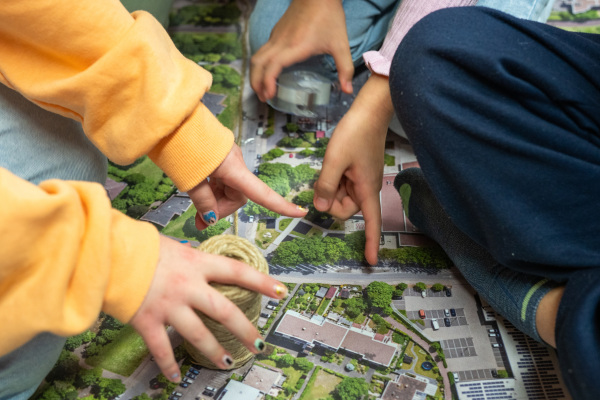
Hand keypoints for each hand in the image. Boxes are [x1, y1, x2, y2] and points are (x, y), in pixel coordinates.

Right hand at [130, 236, 289, 380]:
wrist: (108, 252)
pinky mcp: (148, 321)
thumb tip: (206, 265)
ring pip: (199, 334)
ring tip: (227, 363)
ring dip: (215, 351)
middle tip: (260, 342)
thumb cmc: (141, 246)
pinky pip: (161, 348)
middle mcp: (188, 286)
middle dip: (246, 329)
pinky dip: (168, 364)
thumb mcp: (176, 246)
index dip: (261, 282)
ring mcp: (169, 305)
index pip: (237, 272)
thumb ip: (193, 259)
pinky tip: (175, 376)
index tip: (281, 291)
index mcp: (197, 263)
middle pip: (225, 311)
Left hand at [188, 144, 306, 228]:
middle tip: (200, 221)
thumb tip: (210, 220)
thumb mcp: (190, 180)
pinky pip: (221, 179)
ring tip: (195, 213)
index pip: (262, 193)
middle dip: (222, 210)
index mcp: (233, 168)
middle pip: (239, 195)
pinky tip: (197, 194)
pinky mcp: (219, 156)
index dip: (281, 205)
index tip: (299, 213)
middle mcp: (235, 163)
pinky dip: (212, 190)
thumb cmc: (180, 147)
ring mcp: (227, 159)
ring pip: (229, 189)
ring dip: (215, 202)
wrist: (170, 119)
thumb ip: (203, 201)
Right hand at [250, 0, 353, 101]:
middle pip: (258, 64)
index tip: (270, 95)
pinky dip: (260, 65)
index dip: (267, 82)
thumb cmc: (329, 17)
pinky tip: (268, 72)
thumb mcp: (340, 44)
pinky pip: (262, 51)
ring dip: (255, 74)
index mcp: (295, 47)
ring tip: (262, 89)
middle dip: (256, 83)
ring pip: (256, 57)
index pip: (273, 66)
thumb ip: (345, 69)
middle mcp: (281, 42)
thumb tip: (348, 90)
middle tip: (264, 98)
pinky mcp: (276, 33)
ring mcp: (276, 36)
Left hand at [313, 75, 394, 264]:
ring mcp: (361, 180)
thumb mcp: (335, 160)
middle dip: (332, 200)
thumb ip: (326, 186)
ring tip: (333, 164)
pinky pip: (341, 184)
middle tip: (327, 177)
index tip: (370, 261)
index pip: (372, 222)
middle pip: (345, 209)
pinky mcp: (356, 172)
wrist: (369, 111)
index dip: (371, 242)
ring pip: (340, 196)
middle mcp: (366, 188)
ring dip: (331, 187)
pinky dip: (334, 179)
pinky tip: (334, 163)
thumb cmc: (355, 133)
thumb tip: (321, 209)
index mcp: (367, 190)